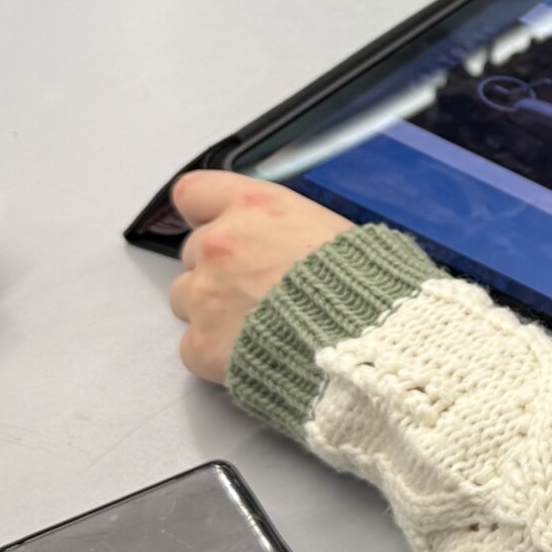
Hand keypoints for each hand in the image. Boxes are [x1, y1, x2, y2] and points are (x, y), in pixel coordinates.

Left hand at [168, 172, 350, 383]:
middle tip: (260, 292)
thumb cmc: (366, 283)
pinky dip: (217, 355)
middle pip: (193, 251)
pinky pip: (193, 347)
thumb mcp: (336, 230)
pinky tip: (254, 358)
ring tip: (257, 329)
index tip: (223, 229)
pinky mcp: (201, 346)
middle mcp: (219, 243)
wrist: (365, 344)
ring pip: (185, 298)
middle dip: (219, 269)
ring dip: (212, 310)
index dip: (206, 213)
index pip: (194, 193)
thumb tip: (283, 245)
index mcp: (254, 207)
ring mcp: (204, 296)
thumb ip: (289, 230)